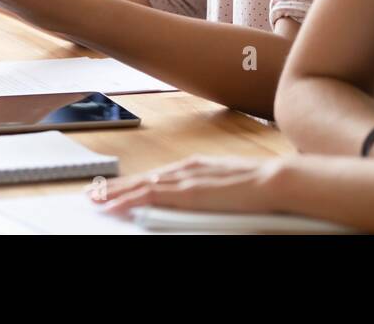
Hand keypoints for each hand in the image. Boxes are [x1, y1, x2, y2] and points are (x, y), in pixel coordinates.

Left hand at [90, 155, 288, 216]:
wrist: (277, 180)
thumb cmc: (263, 187)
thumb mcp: (232, 187)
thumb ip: (213, 192)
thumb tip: (204, 201)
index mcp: (200, 166)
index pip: (161, 175)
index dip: (138, 181)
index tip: (120, 186)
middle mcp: (188, 167)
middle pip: (146, 177)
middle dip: (120, 186)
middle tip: (96, 192)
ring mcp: (186, 178)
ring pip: (142, 185)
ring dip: (117, 192)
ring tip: (96, 199)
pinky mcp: (187, 192)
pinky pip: (149, 196)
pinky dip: (128, 200)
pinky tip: (113, 206)